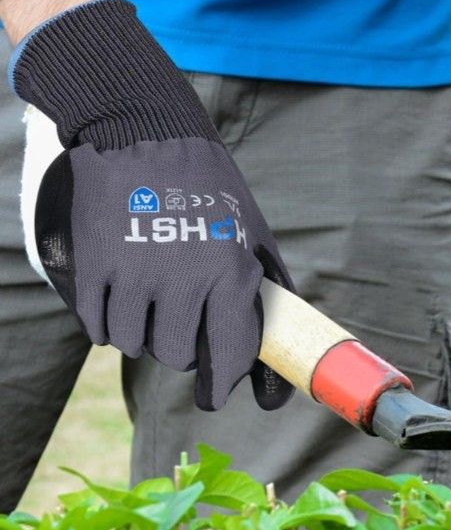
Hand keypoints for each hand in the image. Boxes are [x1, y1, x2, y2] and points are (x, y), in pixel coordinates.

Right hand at [12, 0, 292, 410]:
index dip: (222, 383)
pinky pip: (99, 328)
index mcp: (229, 274)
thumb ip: (269, 291)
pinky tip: (123, 298)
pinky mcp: (93, 270)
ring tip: (153, 305)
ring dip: (146, 335)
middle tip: (184, 329)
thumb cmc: (212, 190)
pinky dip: (111, 323)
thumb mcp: (255, 235)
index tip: (215, 394)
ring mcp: (132, 277)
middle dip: (185, 351)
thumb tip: (277, 349)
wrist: (145, 135)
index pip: (229, 355)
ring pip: (136, 345)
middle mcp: (182, 282)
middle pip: (178, 356)